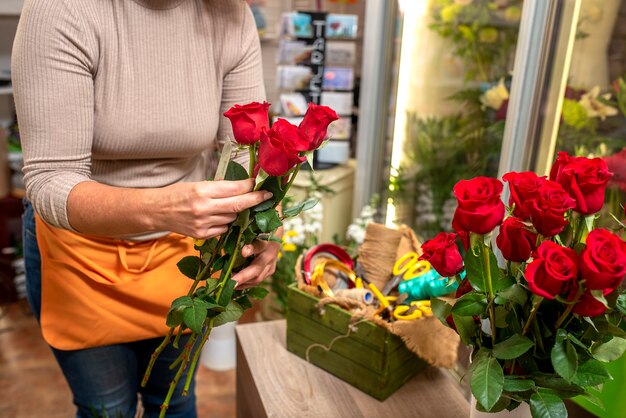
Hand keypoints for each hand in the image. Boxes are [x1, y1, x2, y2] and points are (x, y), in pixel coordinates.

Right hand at [155, 179, 271, 238]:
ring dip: (236, 212)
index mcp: (203, 191)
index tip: (260, 184)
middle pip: (238, 205)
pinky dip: (225, 222)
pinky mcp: (201, 235)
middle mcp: (204, 208)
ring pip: (232, 217)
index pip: (234, 189)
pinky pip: (223, 228)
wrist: (156, 211)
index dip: (250, 187)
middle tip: (266, 196)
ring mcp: (203, 223)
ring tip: (229, 206)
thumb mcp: (198, 185)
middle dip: (255, 200)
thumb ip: (220, 187)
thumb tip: (244, 186)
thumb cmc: (178, 194)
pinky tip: (219, 217)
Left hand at [232, 233, 280, 288]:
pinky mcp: (270, 270)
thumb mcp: (252, 228)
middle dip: (243, 276)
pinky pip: (258, 280)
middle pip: (257, 268)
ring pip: (258, 278)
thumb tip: (226, 237)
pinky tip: (235, 285)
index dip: (251, 249)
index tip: (243, 252)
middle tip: (231, 282)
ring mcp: (271, 264)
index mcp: (265, 241)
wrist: (276, 232)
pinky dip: (246, 284)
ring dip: (243, 283)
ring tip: (229, 285)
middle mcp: (270, 254)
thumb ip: (242, 233)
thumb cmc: (259, 229)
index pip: (259, 245)